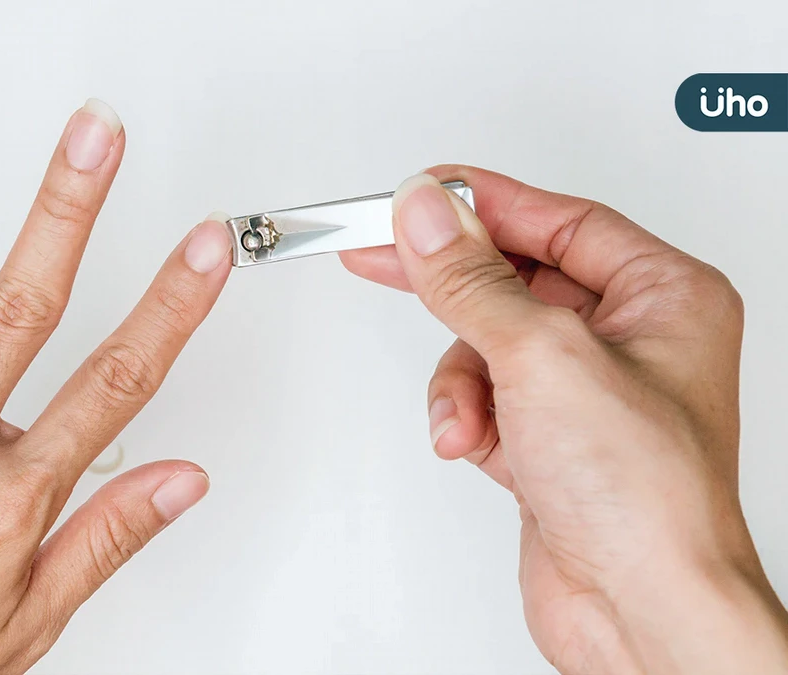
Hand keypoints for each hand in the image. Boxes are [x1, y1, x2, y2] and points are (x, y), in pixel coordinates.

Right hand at [341, 167, 787, 673]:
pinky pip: (484, 397)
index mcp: (663, 295)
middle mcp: (629, 338)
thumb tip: (428, 214)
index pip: (557, 219)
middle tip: (385, 255)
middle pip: (514, 278)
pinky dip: (466, 417)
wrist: (637, 609)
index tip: (419, 194)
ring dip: (460, 380)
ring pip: (486, 343)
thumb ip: (473, 279)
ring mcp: (586, 391)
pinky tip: (471, 443)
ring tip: (466, 417)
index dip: (483, 202)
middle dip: (452, 286)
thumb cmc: (645, 498)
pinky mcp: (549, 438)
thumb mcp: (544, 357)